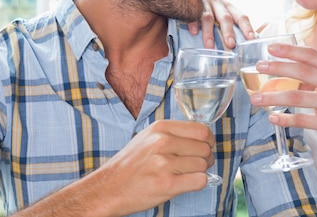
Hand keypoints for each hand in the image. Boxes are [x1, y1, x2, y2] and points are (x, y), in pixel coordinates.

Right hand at [101, 120, 215, 212]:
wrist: (108, 188)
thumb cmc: (130, 164)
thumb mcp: (148, 137)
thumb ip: (173, 133)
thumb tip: (201, 137)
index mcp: (160, 128)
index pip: (201, 130)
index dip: (208, 140)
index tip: (205, 147)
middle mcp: (162, 142)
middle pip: (205, 148)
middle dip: (206, 158)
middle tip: (196, 164)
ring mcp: (164, 163)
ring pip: (203, 165)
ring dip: (199, 172)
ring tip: (184, 174)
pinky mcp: (167, 184)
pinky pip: (199, 181)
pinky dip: (197, 183)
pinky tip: (185, 183)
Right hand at [188, 0, 254, 47]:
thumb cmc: (211, 9)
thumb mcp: (222, 13)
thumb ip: (231, 25)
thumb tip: (242, 44)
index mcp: (229, 7)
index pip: (241, 17)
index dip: (246, 28)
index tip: (250, 39)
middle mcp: (218, 4)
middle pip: (225, 17)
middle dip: (228, 32)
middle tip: (230, 44)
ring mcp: (205, 3)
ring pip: (208, 17)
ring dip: (209, 32)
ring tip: (210, 46)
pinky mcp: (191, 5)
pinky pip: (192, 15)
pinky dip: (193, 23)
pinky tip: (194, 32)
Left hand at [249, 42, 316, 150]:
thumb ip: (316, 72)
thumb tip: (284, 64)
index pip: (311, 55)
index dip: (289, 50)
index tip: (271, 48)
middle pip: (302, 72)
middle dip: (277, 68)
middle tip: (259, 67)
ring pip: (297, 97)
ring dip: (273, 97)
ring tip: (256, 98)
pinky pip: (302, 120)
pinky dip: (284, 119)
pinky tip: (272, 117)